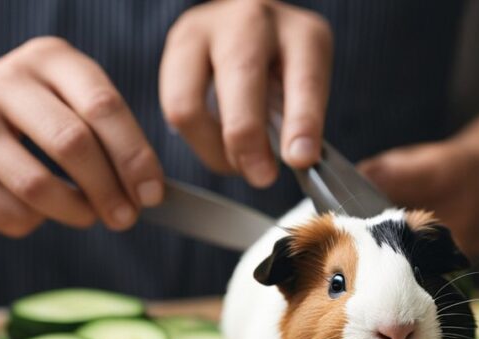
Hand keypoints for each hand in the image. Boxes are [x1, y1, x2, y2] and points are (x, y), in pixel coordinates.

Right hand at [0, 37, 163, 236]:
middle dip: (112, 191)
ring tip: (86, 215)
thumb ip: (97, 129)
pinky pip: (12, 214)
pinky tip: (32, 210)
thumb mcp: (50, 98)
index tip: (154, 194)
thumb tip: (151, 187)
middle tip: (127, 217)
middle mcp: (4, 82)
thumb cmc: (3, 116)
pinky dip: (33, 222)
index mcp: (45, 59)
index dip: (136, 157)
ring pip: (41, 187)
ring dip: (76, 212)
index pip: (104, 106)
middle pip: (75, 144)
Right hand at [160, 0, 332, 187]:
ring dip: (213, 149)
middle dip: (248, 141)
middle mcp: (254, 22)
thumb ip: (301, 123)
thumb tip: (293, 162)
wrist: (252, 29)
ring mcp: (209, 29)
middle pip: (241, 81)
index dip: (302, 124)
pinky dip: (195, 139)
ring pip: (191, 103)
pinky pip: (172, 105)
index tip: (300, 159)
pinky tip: (215, 145)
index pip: (304, 79)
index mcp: (302, 35)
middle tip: (261, 176)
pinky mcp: (177, 44)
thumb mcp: (306, 89)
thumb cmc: (283, 68)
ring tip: (235, 163)